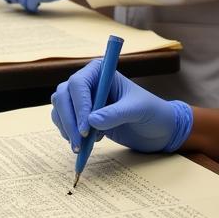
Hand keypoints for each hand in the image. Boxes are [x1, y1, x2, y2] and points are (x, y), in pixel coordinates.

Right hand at [50, 59, 193, 153]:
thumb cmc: (153, 112)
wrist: (158, 129)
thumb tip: (91, 121)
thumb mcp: (139, 110)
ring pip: (60, 109)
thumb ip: (116, 113)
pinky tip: (86, 143)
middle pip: (63, 95)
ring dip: (66, 128)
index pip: (78, 83)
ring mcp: (83, 99)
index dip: (79, 105)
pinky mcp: (82, 116)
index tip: (85, 128)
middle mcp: (89, 82)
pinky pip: (63, 121)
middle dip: (69, 120)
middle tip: (79, 143)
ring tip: (82, 146)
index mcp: (101, 72)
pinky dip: (68, 133)